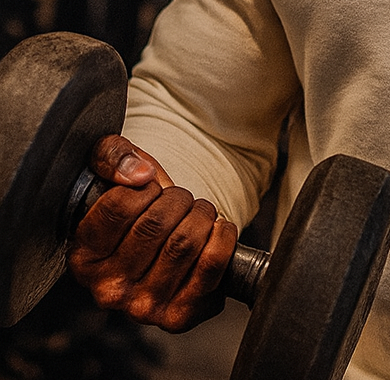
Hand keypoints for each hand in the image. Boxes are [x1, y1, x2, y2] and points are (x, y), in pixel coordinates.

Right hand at [68, 134, 237, 331]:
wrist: (165, 244)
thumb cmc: (137, 206)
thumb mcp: (112, 170)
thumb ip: (113, 156)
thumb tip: (139, 173)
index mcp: (82, 258)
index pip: (119, 206)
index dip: (145, 187)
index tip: (151, 189)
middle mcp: (107, 290)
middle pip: (157, 224)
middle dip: (178, 199)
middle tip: (179, 201)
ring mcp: (142, 308)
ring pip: (185, 241)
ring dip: (202, 214)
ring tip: (196, 215)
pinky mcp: (179, 315)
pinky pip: (212, 263)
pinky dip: (223, 235)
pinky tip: (216, 229)